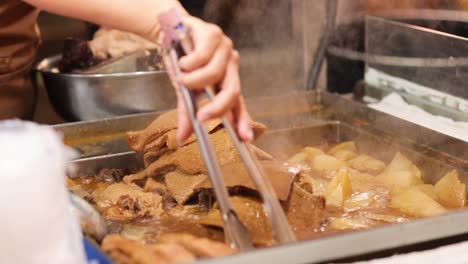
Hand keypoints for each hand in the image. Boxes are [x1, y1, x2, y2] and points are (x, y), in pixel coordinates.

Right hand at [171, 16, 252, 143]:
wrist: (170, 32)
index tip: (245, 138)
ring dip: (194, 81)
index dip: (243, 120)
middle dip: (218, 108)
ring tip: (181, 78)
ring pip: (215, 73)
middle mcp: (230, 67)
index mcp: (226, 81)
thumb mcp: (185, 90)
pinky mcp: (213, 35)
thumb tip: (182, 138)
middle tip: (201, 117)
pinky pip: (203, 56)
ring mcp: (224, 50)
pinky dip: (189, 63)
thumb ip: (187, 112)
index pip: (238, 104)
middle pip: (233, 91)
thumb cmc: (183, 62)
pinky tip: (182, 62)